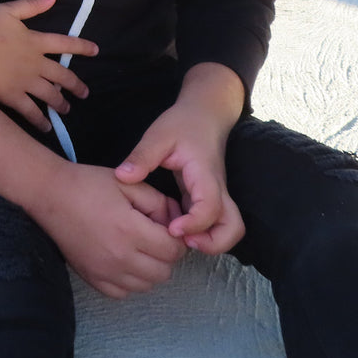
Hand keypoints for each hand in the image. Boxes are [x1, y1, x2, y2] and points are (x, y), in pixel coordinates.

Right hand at [0, 0, 96, 131]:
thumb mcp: (8, 10)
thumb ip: (32, 4)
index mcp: (35, 41)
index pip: (65, 43)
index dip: (82, 47)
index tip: (96, 51)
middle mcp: (35, 63)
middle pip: (62, 75)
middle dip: (75, 85)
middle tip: (84, 93)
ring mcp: (24, 81)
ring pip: (49, 95)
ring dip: (60, 104)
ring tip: (67, 110)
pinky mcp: (11, 96)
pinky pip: (30, 111)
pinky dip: (40, 120)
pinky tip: (46, 127)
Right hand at [30, 162, 185, 298]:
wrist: (50, 194)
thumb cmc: (88, 184)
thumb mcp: (128, 184)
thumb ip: (158, 202)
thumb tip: (175, 220)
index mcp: (130, 230)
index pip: (173, 250)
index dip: (177, 239)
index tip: (167, 227)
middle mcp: (119, 257)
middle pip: (164, 271)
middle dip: (165, 255)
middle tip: (154, 237)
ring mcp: (104, 272)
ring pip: (146, 285)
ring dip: (149, 269)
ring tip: (138, 248)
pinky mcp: (92, 279)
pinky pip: (123, 293)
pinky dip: (129, 281)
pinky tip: (123, 261)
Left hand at [114, 94, 243, 254]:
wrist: (204, 115)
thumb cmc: (182, 124)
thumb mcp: (158, 135)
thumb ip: (142, 156)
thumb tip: (123, 177)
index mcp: (205, 175)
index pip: (211, 207)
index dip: (194, 223)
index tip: (171, 229)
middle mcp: (217, 190)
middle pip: (233, 228)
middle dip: (212, 243)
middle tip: (181, 240)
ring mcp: (216, 196)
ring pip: (229, 229)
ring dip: (210, 241)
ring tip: (178, 238)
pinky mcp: (207, 199)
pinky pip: (213, 224)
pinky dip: (201, 233)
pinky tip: (174, 229)